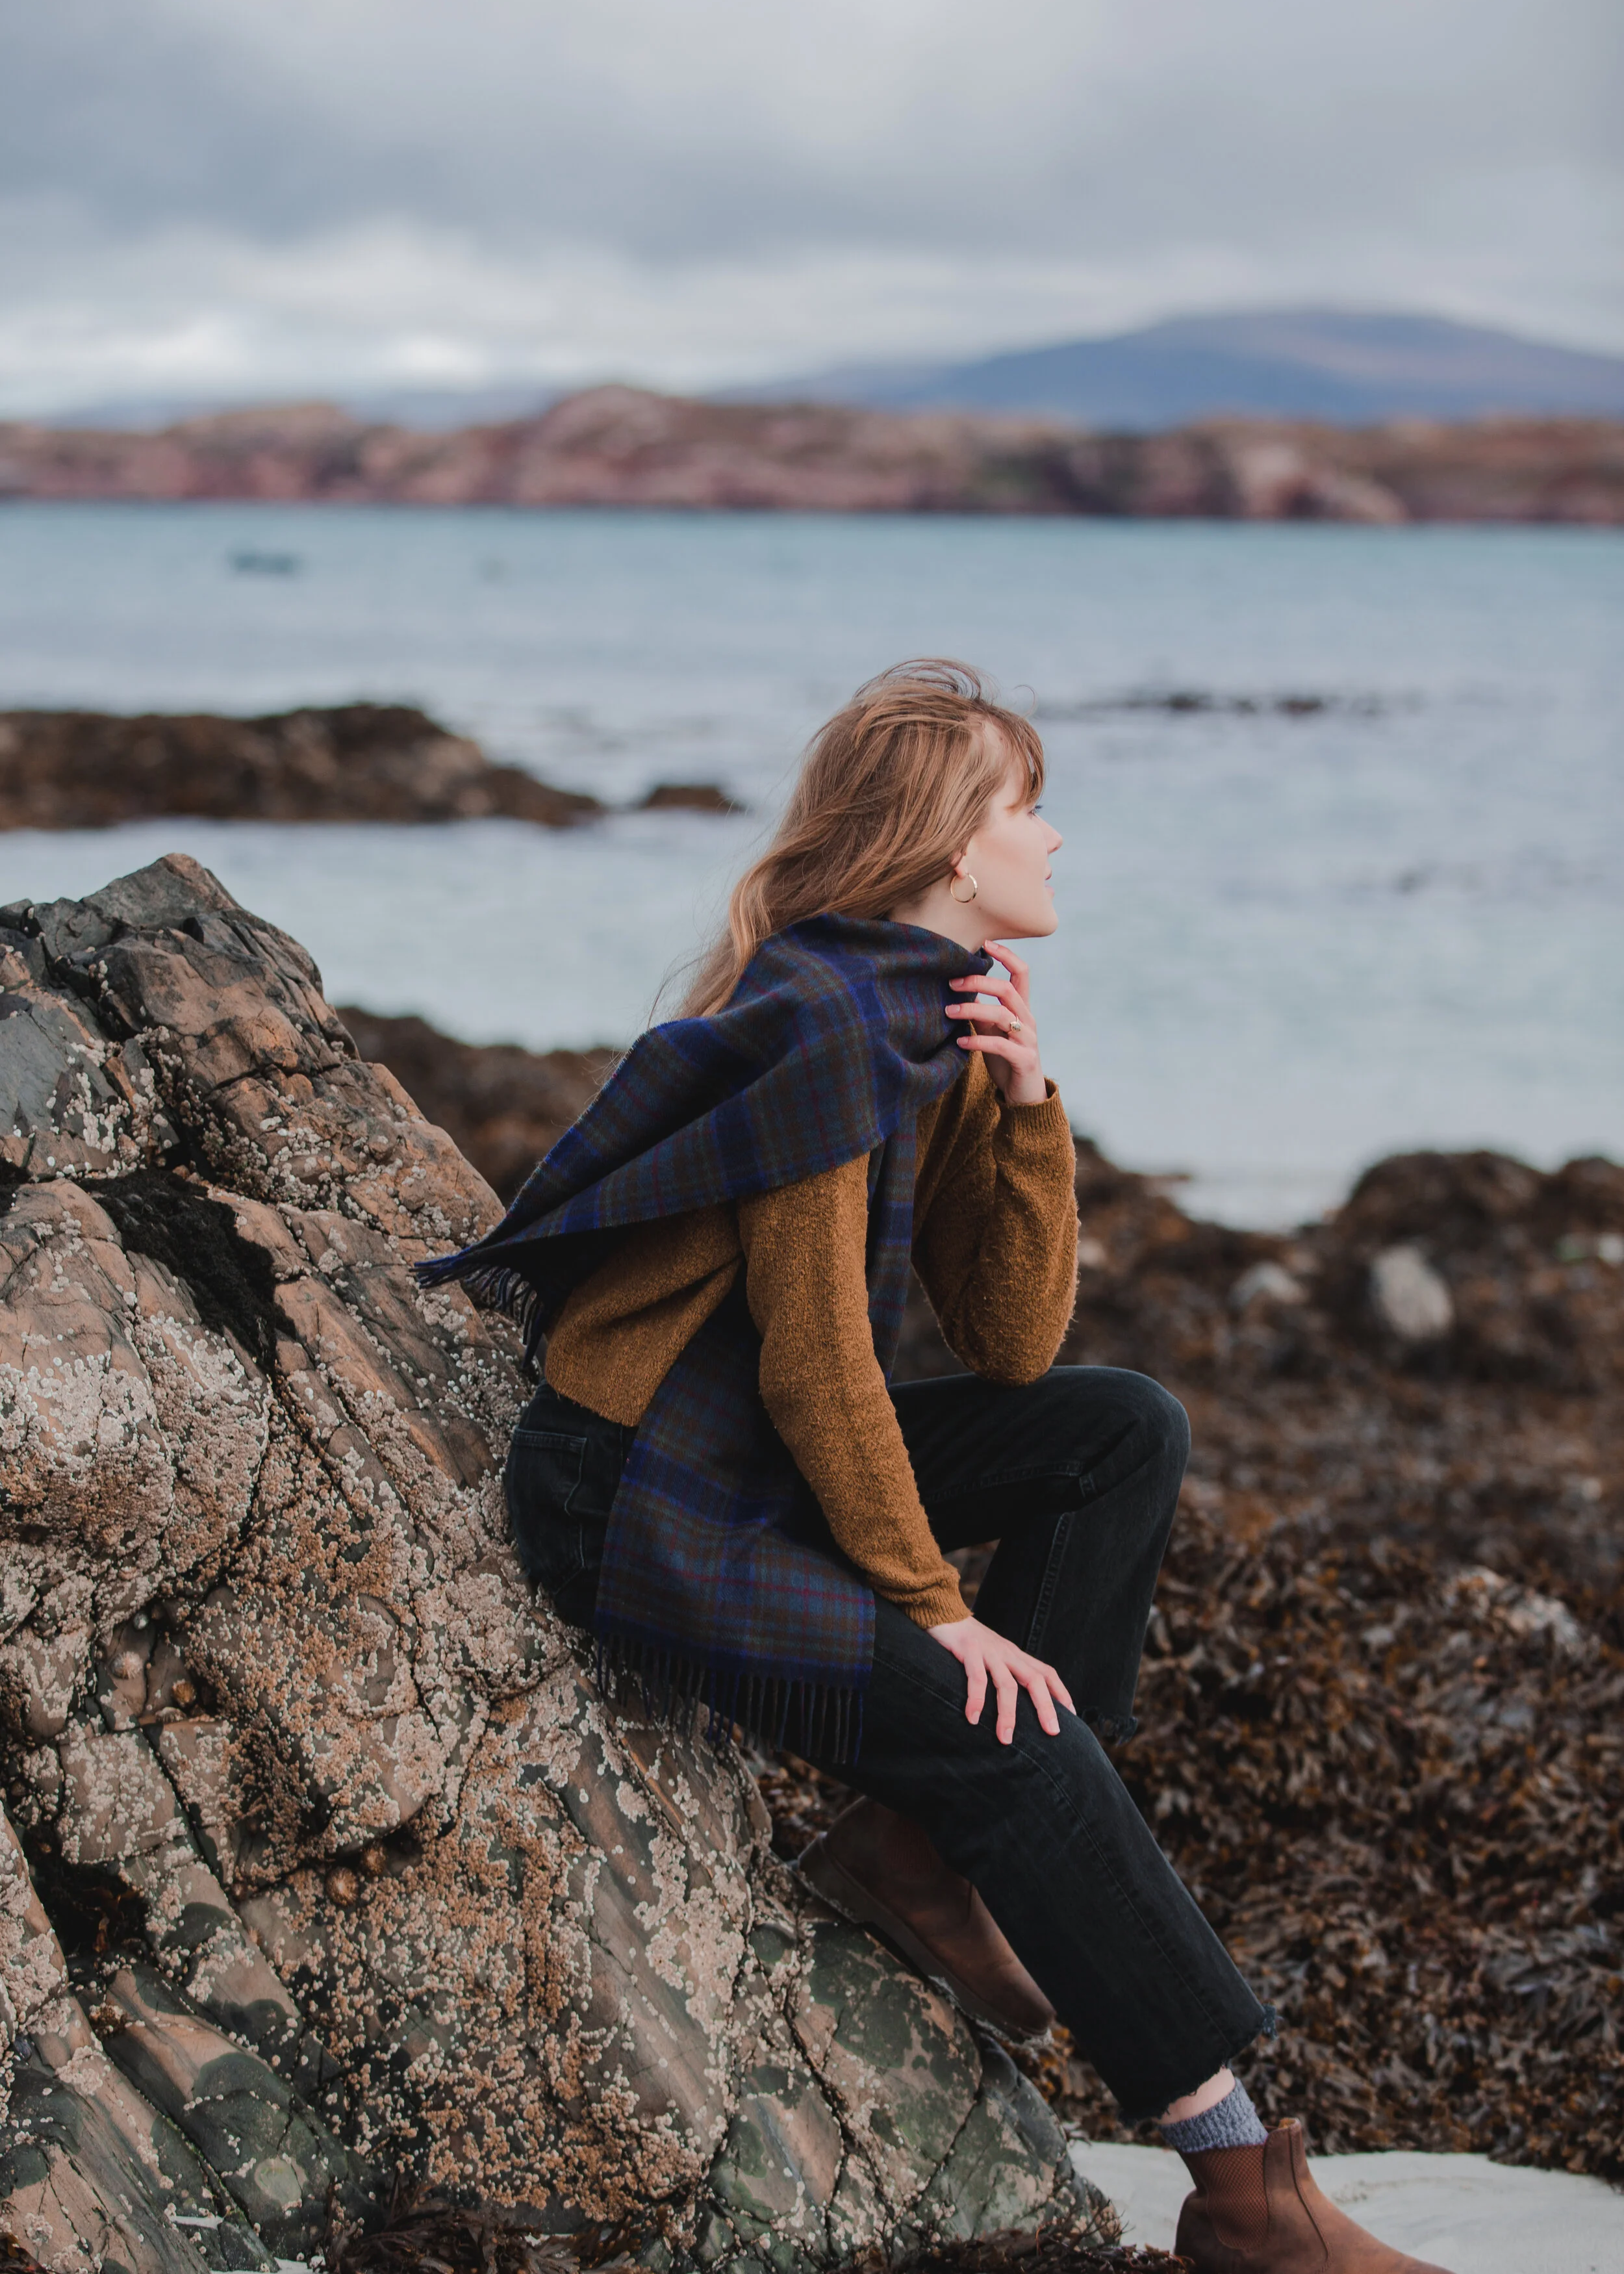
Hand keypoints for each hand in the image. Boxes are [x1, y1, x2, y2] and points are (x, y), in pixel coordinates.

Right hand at [926, 1615, 1074, 1742]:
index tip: (1072, 1716)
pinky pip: (976, 1678)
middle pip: (1035, 1680)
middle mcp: (1006, 1653)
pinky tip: (972, 1718)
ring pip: (1006, 1684)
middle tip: (1052, 1733)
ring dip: (1008, 1714)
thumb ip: (1003, 1673)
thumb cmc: (966, 1640)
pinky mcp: (968, 1649)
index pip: (1046, 1673)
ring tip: (1005, 1739)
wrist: (941, 1608)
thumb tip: (1012, 1703)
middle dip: (1045, 1707)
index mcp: (1014, 1655)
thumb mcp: (992, 1655)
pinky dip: (976, 1700)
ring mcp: (988, 1651)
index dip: (1061, 1693)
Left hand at [945, 942, 1046, 1106]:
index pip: (1021, 973)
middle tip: (951, 983)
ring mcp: (1028, 1040)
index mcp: (1021, 1009)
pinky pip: (1000, 1046)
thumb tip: (958, 990)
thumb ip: (980, 1011)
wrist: (1024, 1095)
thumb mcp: (991, 1031)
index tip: (985, 943)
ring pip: (1003, 1015)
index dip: (1006, 955)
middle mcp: (1028, 1020)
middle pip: (1007, 989)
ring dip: (972, 1010)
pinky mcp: (1024, 1060)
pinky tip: (961, 1041)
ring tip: (948, 1011)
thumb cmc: (1005, 1059)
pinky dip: (978, 1041)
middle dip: (979, 981)